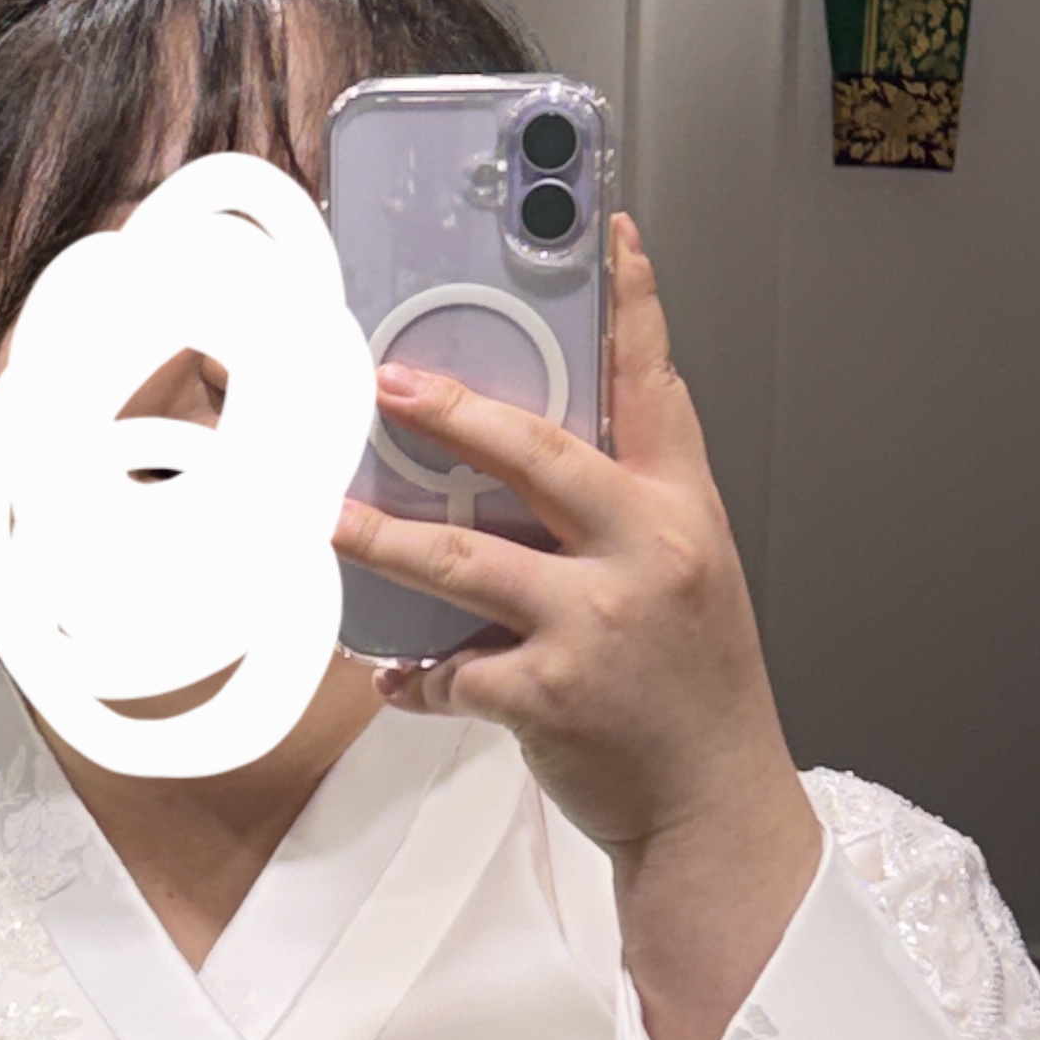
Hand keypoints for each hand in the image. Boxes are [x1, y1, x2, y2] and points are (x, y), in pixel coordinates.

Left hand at [331, 213, 821, 1039]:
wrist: (714, 806)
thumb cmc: (692, 690)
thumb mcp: (686, 575)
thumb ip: (623, 511)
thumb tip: (518, 458)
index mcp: (684, 512)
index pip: (656, 388)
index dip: (631, 306)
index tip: (605, 233)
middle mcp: (646, 554)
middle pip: (539, 456)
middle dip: (454, 414)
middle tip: (385, 383)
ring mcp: (595, 624)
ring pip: (463, 561)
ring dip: (382, 539)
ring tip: (325, 514)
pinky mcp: (547, 693)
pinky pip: (450, 670)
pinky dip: (414, 675)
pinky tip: (393, 675)